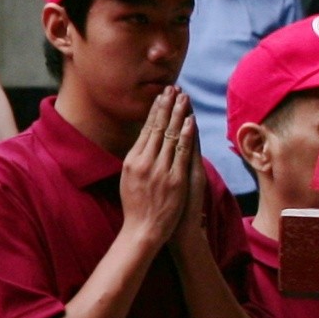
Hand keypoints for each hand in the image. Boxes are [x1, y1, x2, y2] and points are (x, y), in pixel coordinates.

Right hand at [116, 89, 195, 249]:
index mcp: (132, 161)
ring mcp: (160, 170)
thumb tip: (141, 145)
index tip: (161, 96)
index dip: (154, 111)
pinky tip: (190, 121)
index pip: (146, 129)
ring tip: (184, 97)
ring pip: (170, 136)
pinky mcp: (175, 179)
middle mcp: (144, 162)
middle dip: (166, 106)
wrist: (143, 230)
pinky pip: (182, 152)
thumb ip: (136, 161)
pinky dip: (186, 135)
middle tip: (173, 88)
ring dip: (178, 115)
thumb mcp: (128, 180)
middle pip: (158, 128)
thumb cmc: (136, 207)